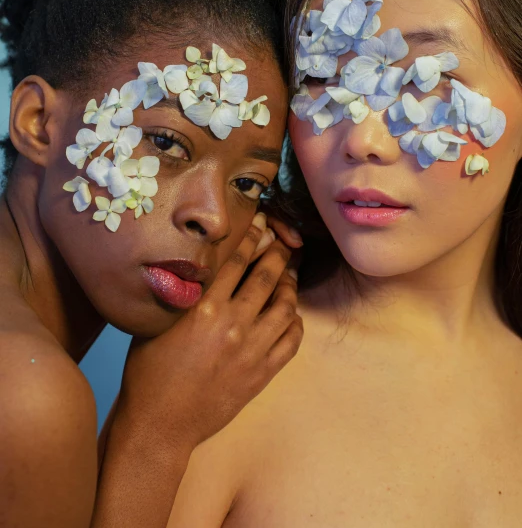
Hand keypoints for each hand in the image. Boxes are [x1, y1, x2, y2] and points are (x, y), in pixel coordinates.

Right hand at [116, 213, 302, 450]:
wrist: (160, 424)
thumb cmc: (148, 372)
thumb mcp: (156, 322)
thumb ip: (180, 294)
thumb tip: (197, 265)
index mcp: (204, 308)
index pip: (237, 261)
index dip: (252, 237)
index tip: (261, 224)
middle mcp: (232, 324)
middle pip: (267, 277)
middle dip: (278, 254)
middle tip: (282, 243)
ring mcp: (251, 350)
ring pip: (285, 307)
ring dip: (290, 286)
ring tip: (288, 277)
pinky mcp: (262, 374)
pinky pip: (292, 342)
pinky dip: (296, 323)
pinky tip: (291, 316)